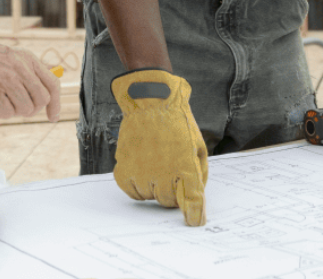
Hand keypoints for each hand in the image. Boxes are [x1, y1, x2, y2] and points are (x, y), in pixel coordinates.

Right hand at [0, 35, 60, 121]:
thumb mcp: (7, 55)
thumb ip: (25, 70)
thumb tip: (43, 91)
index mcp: (26, 58)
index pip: (52, 84)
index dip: (55, 104)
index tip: (53, 116)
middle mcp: (19, 67)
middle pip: (41, 101)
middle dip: (30, 109)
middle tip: (16, 107)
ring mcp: (6, 78)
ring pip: (25, 109)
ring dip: (13, 111)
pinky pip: (6, 113)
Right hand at [111, 69, 207, 225]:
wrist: (150, 101)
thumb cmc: (177, 123)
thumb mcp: (197, 146)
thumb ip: (198, 173)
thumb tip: (193, 194)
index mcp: (185, 168)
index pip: (191, 202)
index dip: (193, 214)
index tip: (193, 220)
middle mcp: (163, 174)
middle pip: (168, 202)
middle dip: (172, 192)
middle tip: (171, 172)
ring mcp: (142, 172)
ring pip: (149, 197)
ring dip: (154, 187)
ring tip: (156, 164)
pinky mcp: (124, 168)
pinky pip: (131, 191)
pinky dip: (137, 184)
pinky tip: (142, 169)